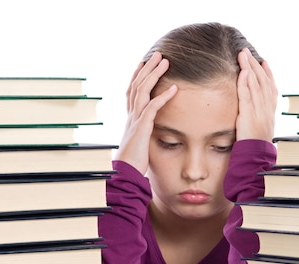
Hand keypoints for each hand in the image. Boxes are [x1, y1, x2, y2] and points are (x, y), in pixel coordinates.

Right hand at [116, 51, 177, 173]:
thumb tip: (149, 135)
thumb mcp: (139, 145)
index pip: (132, 92)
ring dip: (154, 75)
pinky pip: (152, 108)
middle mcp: (131, 116)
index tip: (144, 63)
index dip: (137, 76)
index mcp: (130, 119)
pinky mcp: (142, 128)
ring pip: (143, 91)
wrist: (124, 174)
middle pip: (137, 85)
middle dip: (147, 69)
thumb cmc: (132, 163)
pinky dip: (163, 97)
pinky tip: (174, 89)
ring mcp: (135, 121)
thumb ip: (144, 135)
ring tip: (164, 61)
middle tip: (157, 54)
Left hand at [235, 48, 277, 141]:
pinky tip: (242, 72)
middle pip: (262, 81)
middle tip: (247, 52)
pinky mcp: (249, 115)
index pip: (270, 87)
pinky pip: (247, 96)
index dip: (267, 73)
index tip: (263, 61)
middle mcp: (266, 108)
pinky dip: (245, 83)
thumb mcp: (260, 128)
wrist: (256, 157)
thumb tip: (255, 110)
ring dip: (249, 68)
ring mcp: (258, 111)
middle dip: (255, 65)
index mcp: (270, 111)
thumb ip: (259, 116)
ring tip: (242, 55)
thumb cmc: (255, 145)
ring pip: (255, 85)